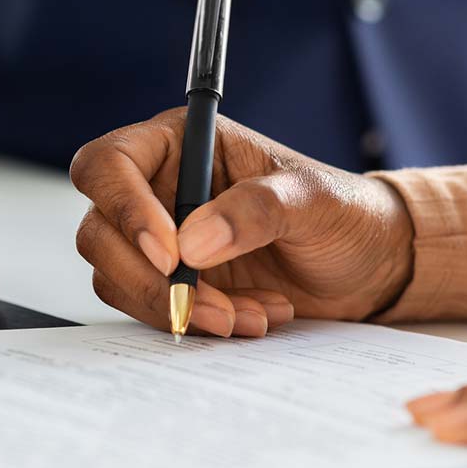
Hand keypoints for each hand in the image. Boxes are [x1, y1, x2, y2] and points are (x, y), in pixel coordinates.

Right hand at [71, 109, 413, 336]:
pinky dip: (198, 323)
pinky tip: (254, 316)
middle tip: (212, 305)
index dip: (124, 208)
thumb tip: (192, 244)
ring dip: (182, 308)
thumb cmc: (342, 213)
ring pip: (120, 280)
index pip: (109, 164)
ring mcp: (162, 241)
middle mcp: (159, 190)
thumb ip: (255, 211)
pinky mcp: (175, 285)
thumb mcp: (311, 201)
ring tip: (251, 314)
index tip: (171, 255)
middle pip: (100, 233)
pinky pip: (154, 310)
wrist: (366, 265)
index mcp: (182, 144)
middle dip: (152, 279)